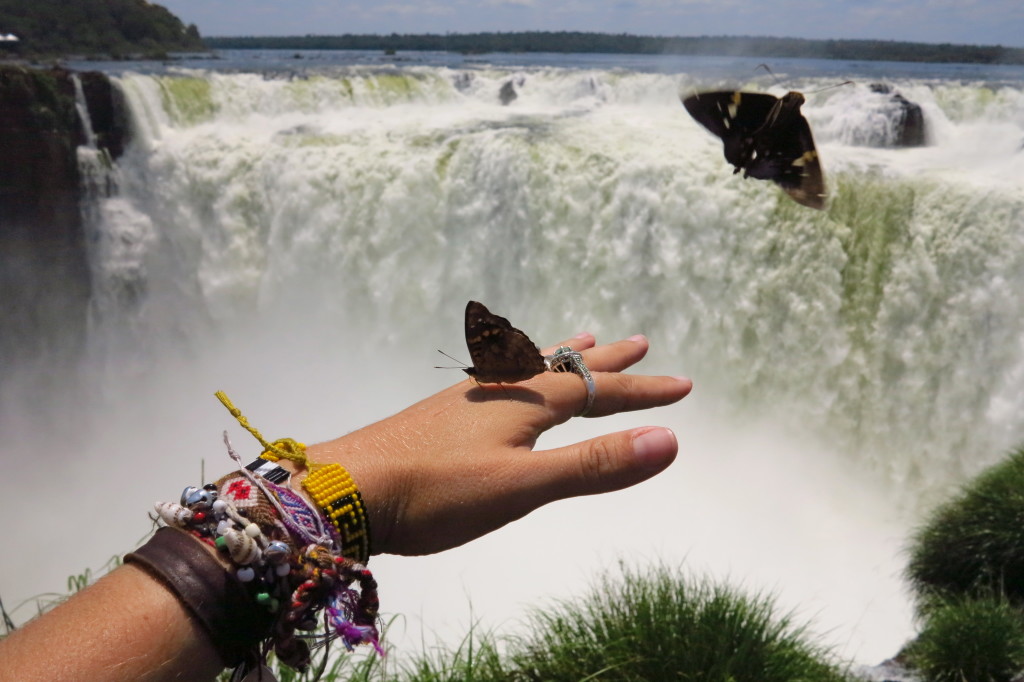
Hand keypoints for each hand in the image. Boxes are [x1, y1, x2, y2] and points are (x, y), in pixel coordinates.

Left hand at [303, 333, 691, 555]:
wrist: (346, 490)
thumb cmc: (435, 493)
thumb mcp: (523, 487)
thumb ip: (593, 467)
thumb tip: (669, 442)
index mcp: (526, 403)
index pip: (599, 392)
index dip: (644, 393)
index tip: (684, 386)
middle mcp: (500, 389)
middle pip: (565, 368)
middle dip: (607, 364)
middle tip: (640, 343)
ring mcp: (467, 399)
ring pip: (529, 368)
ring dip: (564, 358)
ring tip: (582, 339)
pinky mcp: (442, 415)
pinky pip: (501, 379)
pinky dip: (524, 372)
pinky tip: (505, 383)